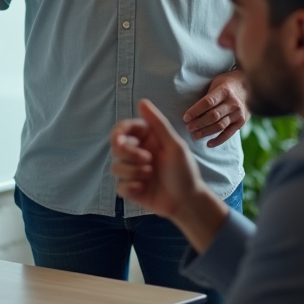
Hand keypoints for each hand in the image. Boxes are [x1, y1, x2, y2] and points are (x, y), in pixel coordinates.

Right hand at [111, 99, 204, 220]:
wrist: (187, 201)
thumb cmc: (185, 171)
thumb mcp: (174, 145)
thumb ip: (158, 124)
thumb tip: (142, 101)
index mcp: (146, 139)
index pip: (123, 129)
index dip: (118, 132)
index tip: (120, 140)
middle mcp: (137, 152)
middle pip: (115, 147)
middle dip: (129, 154)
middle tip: (147, 160)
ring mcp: (132, 171)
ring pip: (115, 166)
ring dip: (132, 171)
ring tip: (150, 175)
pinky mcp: (130, 188)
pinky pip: (119, 186)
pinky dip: (129, 187)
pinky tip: (143, 189)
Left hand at [183, 70, 248, 146]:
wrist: (251, 88)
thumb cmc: (228, 84)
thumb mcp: (217, 83)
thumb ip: (208, 96)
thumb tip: (191, 111)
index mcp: (224, 91)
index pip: (208, 102)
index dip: (195, 111)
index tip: (185, 117)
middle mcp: (232, 103)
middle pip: (213, 116)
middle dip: (199, 123)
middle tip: (188, 128)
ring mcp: (238, 114)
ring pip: (220, 126)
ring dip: (206, 132)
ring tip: (194, 136)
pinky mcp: (241, 122)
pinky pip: (228, 134)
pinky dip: (218, 140)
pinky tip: (208, 144)